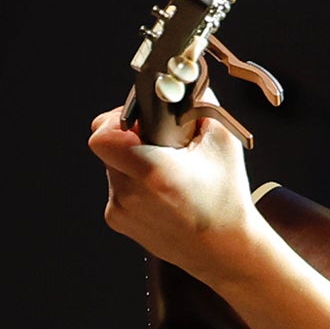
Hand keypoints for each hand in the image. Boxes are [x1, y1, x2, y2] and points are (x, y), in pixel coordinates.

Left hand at [88, 99, 267, 284]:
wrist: (224, 251)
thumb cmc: (226, 199)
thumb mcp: (223, 141)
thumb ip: (201, 101)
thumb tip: (184, 77)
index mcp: (152, 172)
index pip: (103, 135)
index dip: (118, 120)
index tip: (142, 122)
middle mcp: (128, 193)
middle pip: (109, 146)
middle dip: (131, 138)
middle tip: (161, 143)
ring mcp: (119, 210)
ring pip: (113, 166)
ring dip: (134, 160)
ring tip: (168, 171)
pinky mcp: (117, 221)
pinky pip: (117, 186)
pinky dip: (135, 182)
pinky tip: (163, 192)